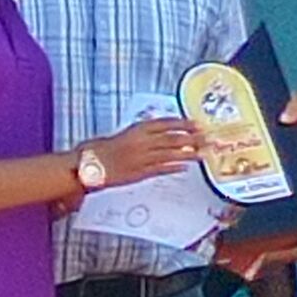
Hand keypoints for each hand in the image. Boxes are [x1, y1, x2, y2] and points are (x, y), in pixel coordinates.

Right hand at [85, 117, 200, 187]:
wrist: (90, 163)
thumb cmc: (104, 148)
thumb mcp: (125, 134)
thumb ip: (142, 133)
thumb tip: (160, 132)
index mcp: (137, 129)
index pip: (165, 123)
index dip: (183, 123)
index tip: (196, 124)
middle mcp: (142, 142)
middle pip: (172, 138)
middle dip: (191, 138)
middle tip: (206, 138)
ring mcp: (142, 158)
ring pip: (169, 154)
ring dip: (188, 154)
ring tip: (202, 154)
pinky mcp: (139, 173)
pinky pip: (160, 169)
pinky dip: (173, 167)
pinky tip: (184, 167)